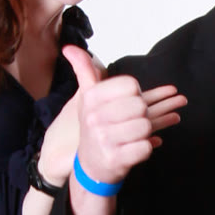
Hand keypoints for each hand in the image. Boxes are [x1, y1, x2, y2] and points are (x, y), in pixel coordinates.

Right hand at [63, 46, 185, 187]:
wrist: (89, 167)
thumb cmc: (94, 128)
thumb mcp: (87, 98)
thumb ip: (84, 71)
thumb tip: (68, 47)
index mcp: (91, 99)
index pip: (131, 85)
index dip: (135, 95)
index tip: (126, 105)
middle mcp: (94, 118)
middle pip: (141, 106)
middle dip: (142, 115)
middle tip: (130, 124)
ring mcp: (104, 140)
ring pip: (146, 127)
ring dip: (144, 133)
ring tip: (131, 137)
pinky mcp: (115, 160)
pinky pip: (146, 147)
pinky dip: (145, 149)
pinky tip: (132, 150)